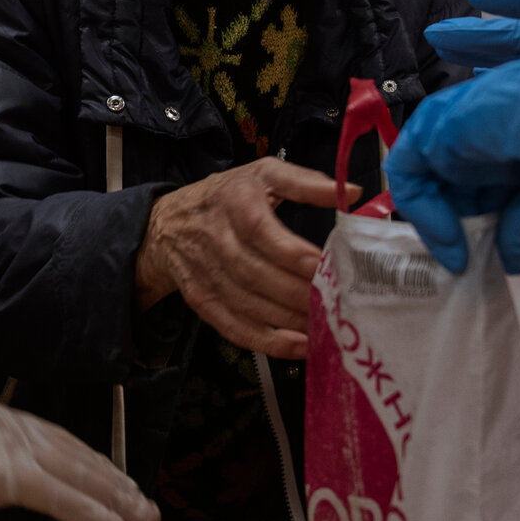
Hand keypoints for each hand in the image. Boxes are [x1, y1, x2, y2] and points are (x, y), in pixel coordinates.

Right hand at [0, 339, 160, 520]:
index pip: (53, 445)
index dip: (83, 464)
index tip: (109, 478)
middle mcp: (16, 434)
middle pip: (77, 458)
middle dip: (113, 481)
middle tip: (143, 502)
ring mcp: (16, 454)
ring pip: (80, 476)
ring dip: (118, 497)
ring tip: (146, 516)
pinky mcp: (10, 476)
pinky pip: (63, 498)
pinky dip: (95, 512)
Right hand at [135, 157, 346, 360]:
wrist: (167, 224)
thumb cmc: (228, 196)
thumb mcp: (263, 174)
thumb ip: (306, 182)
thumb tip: (352, 193)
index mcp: (233, 201)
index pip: (259, 230)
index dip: (291, 253)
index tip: (322, 266)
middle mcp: (215, 238)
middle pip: (255, 273)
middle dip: (297, 292)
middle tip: (335, 303)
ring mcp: (206, 273)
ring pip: (247, 303)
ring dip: (288, 319)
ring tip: (325, 325)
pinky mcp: (202, 300)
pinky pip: (233, 326)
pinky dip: (266, 341)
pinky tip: (298, 345)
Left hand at [386, 61, 519, 276]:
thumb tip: (513, 262)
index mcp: (508, 141)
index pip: (476, 187)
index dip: (476, 223)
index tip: (485, 258)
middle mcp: (478, 132)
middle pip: (448, 186)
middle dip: (457, 227)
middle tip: (471, 261)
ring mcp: (455, 125)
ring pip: (425, 177)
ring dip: (438, 221)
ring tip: (459, 256)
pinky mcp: (438, 125)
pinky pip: (408, 168)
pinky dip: (420, 207)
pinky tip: (449, 238)